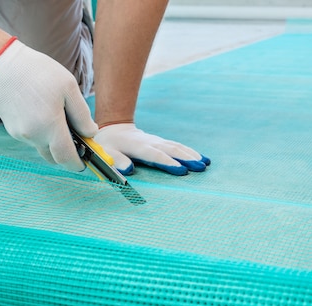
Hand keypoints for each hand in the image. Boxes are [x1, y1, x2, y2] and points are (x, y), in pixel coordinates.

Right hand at [0, 38, 97, 171]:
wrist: (1, 64)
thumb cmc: (39, 72)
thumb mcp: (69, 88)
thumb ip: (82, 115)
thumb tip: (91, 134)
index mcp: (49, 127)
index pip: (66, 158)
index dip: (78, 164)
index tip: (85, 161)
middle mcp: (33, 136)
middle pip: (54, 157)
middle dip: (67, 153)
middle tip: (77, 138)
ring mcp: (20, 134)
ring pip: (43, 148)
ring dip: (53, 142)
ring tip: (58, 118)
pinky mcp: (12, 130)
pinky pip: (33, 139)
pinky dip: (42, 134)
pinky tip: (43, 113)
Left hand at [93, 123, 209, 175]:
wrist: (114, 129)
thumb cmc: (108, 146)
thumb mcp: (105, 154)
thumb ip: (116, 161)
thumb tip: (129, 169)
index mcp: (138, 147)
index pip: (155, 155)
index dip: (168, 162)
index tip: (182, 170)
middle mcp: (151, 143)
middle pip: (171, 150)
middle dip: (187, 159)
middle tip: (201, 168)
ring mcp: (158, 141)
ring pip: (177, 147)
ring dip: (192, 155)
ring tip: (205, 163)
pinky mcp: (162, 143)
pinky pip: (178, 146)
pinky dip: (190, 152)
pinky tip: (201, 158)